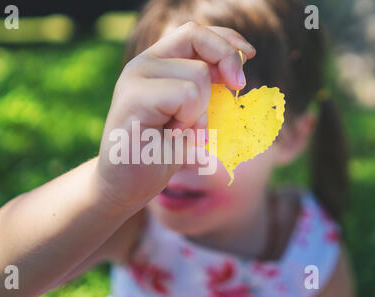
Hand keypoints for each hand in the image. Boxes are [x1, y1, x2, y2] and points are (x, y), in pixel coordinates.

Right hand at [97, 21, 255, 208]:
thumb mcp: (190, 115)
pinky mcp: (133, 98)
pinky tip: (170, 137)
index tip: (250, 56)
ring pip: (198, 74)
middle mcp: (142, 64)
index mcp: (155, 64)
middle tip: (229, 93)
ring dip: (200, 110)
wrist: (124, 185)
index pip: (195, 32)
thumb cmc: (159, 152)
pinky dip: (189, 120)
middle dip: (225, 65)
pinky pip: (187, 95)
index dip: (226, 40)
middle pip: (199, 40)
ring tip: (177, 131)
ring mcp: (135, 78)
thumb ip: (204, 89)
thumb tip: (234, 71)